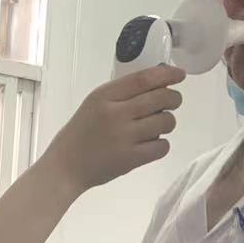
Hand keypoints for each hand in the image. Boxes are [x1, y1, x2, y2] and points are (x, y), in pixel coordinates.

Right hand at [43, 65, 183, 192]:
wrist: (65, 167)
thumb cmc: (80, 133)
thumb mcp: (94, 104)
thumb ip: (121, 94)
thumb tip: (159, 83)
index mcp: (104, 96)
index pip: (143, 79)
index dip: (167, 75)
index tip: (179, 75)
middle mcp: (115, 114)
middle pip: (160, 98)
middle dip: (173, 98)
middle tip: (172, 102)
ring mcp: (124, 137)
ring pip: (165, 122)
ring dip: (167, 122)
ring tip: (156, 126)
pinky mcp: (130, 159)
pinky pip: (162, 147)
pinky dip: (161, 144)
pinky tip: (151, 144)